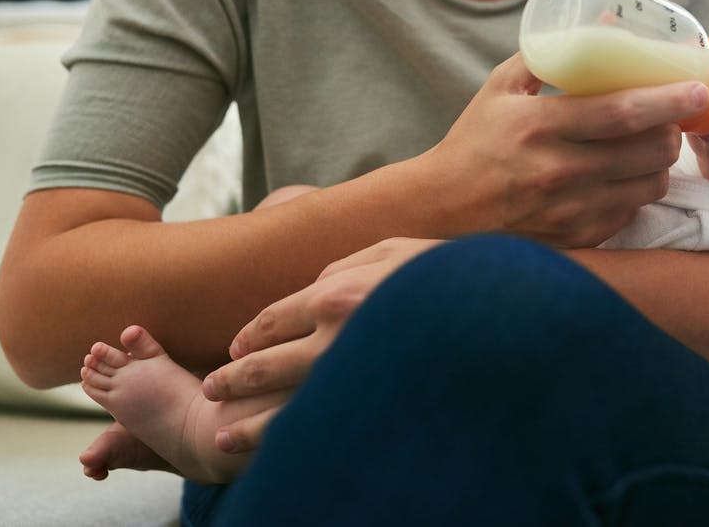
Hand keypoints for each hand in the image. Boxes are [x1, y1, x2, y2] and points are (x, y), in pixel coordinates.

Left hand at [200, 238, 441, 451]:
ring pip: (283, 409)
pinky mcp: (371, 407)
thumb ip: (344, 266)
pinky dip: (291, 446)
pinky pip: (321, 430)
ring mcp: (352, 379)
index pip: (272, 320)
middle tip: (212, 389)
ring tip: (221, 438)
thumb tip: (311, 287)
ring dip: (247, 425)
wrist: (496, 313)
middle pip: (266, 365)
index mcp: (336, 295)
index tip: (235, 348)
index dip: (248, 337)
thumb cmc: (443, 274)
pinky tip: (274, 457)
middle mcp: (335, 338)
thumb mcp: (392, 251)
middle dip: (232, 380)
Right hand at [423, 54, 708, 246]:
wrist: (442, 208)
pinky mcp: (576, 237)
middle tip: (673, 117)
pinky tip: (625, 177)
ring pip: (649, 185)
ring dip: (661, 163)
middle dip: (673, 131)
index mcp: (540, 127)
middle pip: (648, 151)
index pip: (622, 112)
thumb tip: (604, 21)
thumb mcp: (502, 87)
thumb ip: (549, 54)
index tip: (697, 88)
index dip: (668, 100)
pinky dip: (637, 191)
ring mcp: (570, 210)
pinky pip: (630, 212)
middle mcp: (559, 171)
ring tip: (652, 146)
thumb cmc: (475, 140)